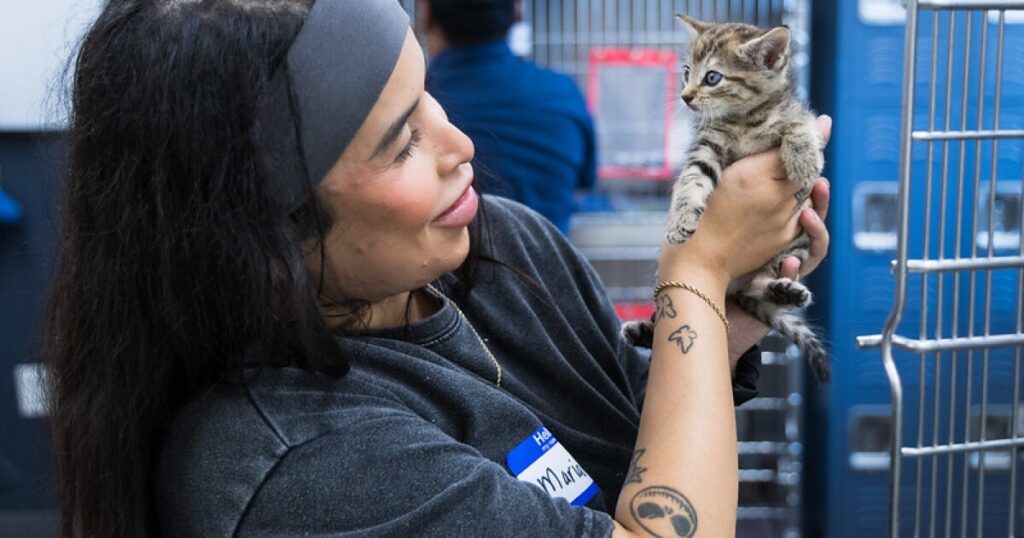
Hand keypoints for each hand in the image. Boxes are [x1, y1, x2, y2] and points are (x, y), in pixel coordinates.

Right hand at [659, 115, 832, 285]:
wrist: (702, 259)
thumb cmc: (704, 211)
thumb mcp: (722, 174)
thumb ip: (759, 155)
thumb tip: (787, 135)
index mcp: (757, 176)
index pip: (795, 149)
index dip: (809, 134)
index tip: (824, 121)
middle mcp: (777, 198)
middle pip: (807, 169)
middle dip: (807, 157)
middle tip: (806, 144)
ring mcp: (784, 220)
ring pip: (808, 191)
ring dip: (804, 180)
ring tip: (790, 173)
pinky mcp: (785, 238)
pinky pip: (803, 213)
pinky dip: (800, 201)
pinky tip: (784, 198)